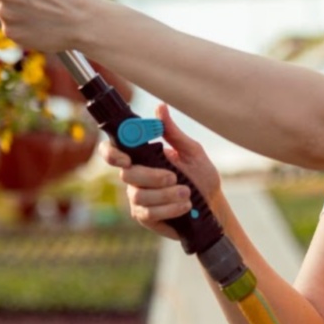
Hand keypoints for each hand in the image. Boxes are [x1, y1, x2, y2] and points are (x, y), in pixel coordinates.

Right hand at [102, 103, 221, 239]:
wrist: (211, 204)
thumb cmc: (200, 175)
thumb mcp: (191, 151)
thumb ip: (173, 132)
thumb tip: (160, 107)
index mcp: (141, 157)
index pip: (113, 151)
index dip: (112, 154)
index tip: (126, 158)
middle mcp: (135, 177)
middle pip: (127, 175)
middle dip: (152, 176)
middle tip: (173, 177)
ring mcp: (137, 198)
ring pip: (140, 195)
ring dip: (166, 194)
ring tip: (186, 193)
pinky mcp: (144, 216)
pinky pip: (148, 213)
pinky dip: (169, 209)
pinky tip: (184, 207)